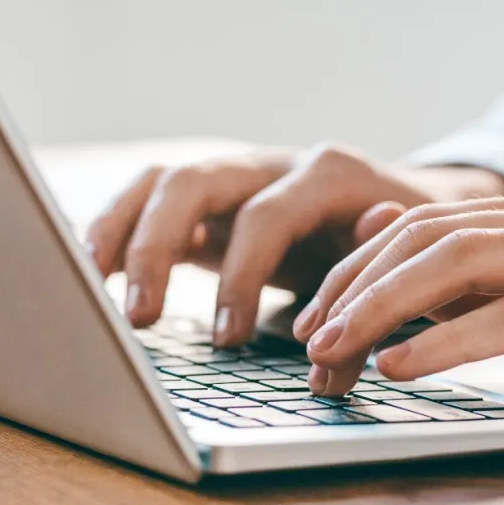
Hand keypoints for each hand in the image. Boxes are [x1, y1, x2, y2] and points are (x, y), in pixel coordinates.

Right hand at [86, 143, 503, 344]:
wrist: (413, 209)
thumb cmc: (406, 244)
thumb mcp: (405, 261)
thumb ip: (379, 280)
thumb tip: (354, 303)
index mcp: (326, 174)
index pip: (266, 216)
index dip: (241, 277)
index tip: (227, 339)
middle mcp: (272, 165)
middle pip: (193, 182)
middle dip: (157, 247)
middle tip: (141, 317)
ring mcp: (237, 178)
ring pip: (160, 182)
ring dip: (120, 230)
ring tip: (90, 284)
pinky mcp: (213, 203)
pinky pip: (152, 203)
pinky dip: (119, 230)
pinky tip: (93, 270)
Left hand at [296, 185, 503, 394]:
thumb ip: (479, 270)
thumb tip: (383, 241)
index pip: (424, 226)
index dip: (358, 268)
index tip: (314, 314)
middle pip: (429, 238)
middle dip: (355, 287)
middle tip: (306, 339)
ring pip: (462, 265)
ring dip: (383, 309)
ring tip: (332, 351)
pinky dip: (450, 340)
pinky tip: (401, 365)